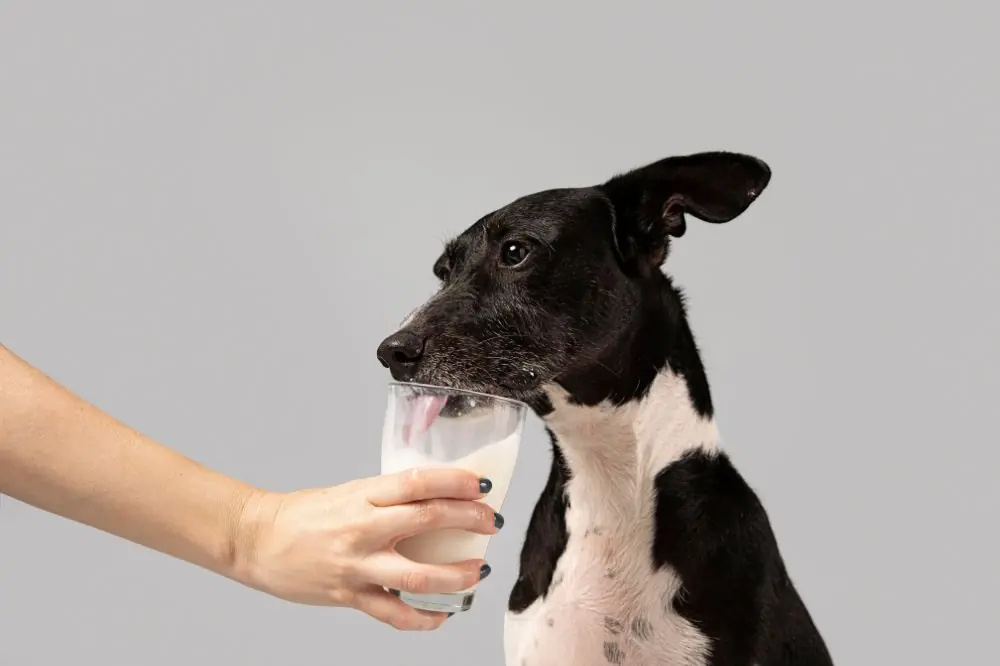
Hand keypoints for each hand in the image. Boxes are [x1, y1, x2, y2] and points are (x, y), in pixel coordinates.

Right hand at [232, 468, 498, 629]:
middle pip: (429, 520)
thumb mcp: (350, 492)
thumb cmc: (304, 514)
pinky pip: (395, 613)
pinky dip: (424, 618)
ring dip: (458, 575)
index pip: (419, 482)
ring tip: (479, 572)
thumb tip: (434, 499)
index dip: (456, 482)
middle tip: (492, 523)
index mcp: (363, 494)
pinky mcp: (349, 595)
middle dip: (470, 521)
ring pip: (420, 576)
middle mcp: (363, 527)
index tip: (482, 484)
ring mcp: (357, 564)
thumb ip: (387, 498)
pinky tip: (443, 614)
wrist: (256, 540)